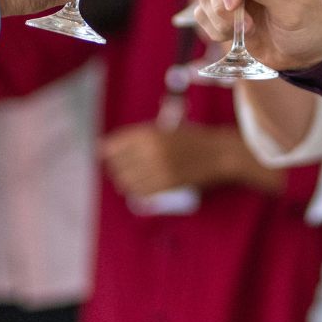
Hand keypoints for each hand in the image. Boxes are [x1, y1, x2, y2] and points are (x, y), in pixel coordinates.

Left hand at [98, 123, 283, 198]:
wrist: (218, 153)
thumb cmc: (190, 138)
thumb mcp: (163, 130)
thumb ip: (135, 138)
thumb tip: (104, 148)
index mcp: (150, 133)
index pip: (116, 143)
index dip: (108, 148)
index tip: (104, 151)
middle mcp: (152, 151)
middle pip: (119, 162)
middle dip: (115, 164)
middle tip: (118, 164)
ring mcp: (159, 169)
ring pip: (127, 179)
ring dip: (123, 178)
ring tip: (127, 176)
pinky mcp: (167, 185)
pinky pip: (141, 191)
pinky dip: (135, 189)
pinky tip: (139, 185)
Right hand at [191, 0, 321, 69]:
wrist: (306, 54)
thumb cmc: (309, 26)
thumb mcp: (294, 10)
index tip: (233, 3)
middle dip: (222, 1)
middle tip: (244, 23)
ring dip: (219, 17)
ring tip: (248, 30)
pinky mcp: (224, 8)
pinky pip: (202, 12)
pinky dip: (215, 28)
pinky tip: (237, 35)